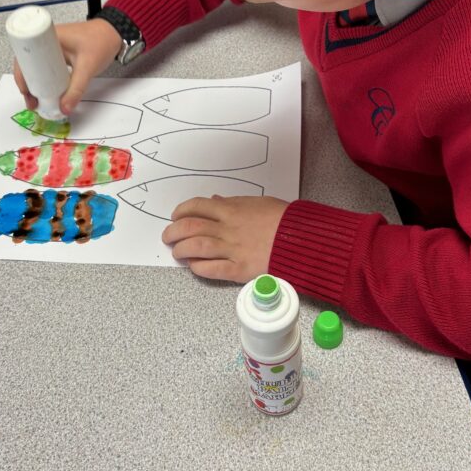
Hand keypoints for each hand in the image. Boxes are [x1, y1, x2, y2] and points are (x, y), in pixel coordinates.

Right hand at [13, 18, 122, 114]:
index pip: (24, 56)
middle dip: (27, 84)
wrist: (117, 33)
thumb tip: (64, 109)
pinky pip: (47, 68)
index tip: (25, 91)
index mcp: (47, 37)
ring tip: (37, 101)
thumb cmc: (101, 42)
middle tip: (31, 102)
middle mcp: (46, 41)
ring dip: (36, 83)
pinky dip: (46, 80)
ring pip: (38, 67)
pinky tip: (48, 92)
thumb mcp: (87, 67)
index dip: (21, 75)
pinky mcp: (60, 54)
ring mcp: (53, 48)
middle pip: (28, 64)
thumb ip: (77, 89)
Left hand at [162, 195, 288, 282]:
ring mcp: (232, 249)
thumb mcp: (257, 203)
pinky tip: (194, 266)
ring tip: (177, 252)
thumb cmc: (284, 219)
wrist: (302, 239)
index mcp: (232, 209)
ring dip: (181, 249)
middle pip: (190, 227)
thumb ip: (233, 203)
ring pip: (196, 247)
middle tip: (168, 236)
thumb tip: (216, 201)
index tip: (176, 216)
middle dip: (173, 231)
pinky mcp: (239, 269)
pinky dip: (198, 267)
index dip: (181, 211)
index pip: (197, 206)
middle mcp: (228, 228)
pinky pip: (211, 269)